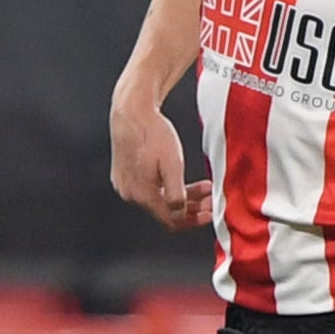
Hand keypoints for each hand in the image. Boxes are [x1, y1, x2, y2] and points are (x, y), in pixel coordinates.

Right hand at [111, 104, 212, 234]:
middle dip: (191, 208)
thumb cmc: (151, 133)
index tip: (209, 214)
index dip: (193, 220)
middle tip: (210, 201)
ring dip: (182, 196)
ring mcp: (126, 185)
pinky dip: (167, 187)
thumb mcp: (172, 164)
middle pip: (165, 211)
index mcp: (142, 194)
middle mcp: (130, 194)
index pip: (170, 221)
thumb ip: (177, 193)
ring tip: (203, 188)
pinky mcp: (124, 175)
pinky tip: (180, 179)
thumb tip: (179, 213)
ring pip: (158, 200)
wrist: (132, 112)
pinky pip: (149, 189)